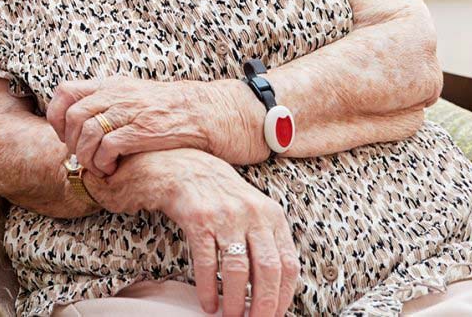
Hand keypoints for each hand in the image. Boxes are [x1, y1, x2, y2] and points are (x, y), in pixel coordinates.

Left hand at [48, 77, 257, 174]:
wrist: (211, 112)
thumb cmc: (173, 111)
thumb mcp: (136, 96)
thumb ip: (111, 102)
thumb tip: (83, 120)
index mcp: (112, 85)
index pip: (65, 91)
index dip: (55, 116)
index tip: (63, 135)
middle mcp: (117, 94)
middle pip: (71, 115)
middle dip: (68, 141)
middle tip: (80, 157)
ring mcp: (130, 111)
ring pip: (86, 132)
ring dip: (85, 155)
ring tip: (96, 166)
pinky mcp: (144, 130)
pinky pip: (108, 146)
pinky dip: (102, 161)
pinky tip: (112, 169)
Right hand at [110, 149, 296, 316]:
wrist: (184, 168)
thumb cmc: (220, 196)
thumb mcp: (253, 211)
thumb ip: (266, 242)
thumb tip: (274, 289)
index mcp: (272, 216)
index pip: (288, 264)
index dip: (284, 296)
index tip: (276, 315)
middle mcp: (252, 214)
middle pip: (267, 270)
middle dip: (263, 305)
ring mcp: (225, 216)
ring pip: (238, 270)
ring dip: (236, 302)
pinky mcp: (199, 220)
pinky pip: (207, 263)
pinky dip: (209, 289)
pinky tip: (208, 304)